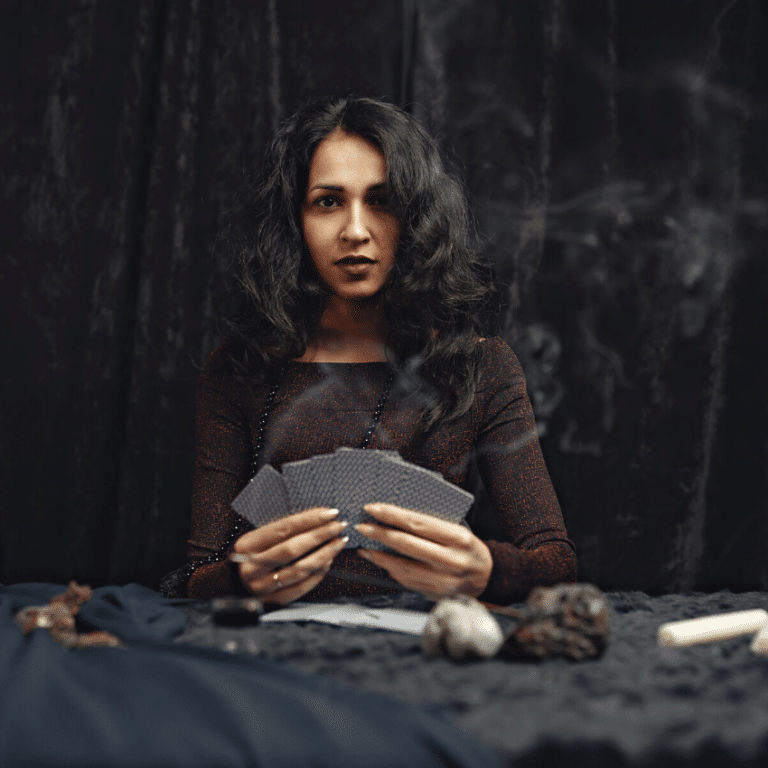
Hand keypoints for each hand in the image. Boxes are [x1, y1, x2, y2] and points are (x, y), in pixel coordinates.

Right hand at [233, 508, 347, 604]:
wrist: (233, 584)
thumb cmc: (253, 555)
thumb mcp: (257, 538)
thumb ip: (281, 530)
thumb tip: (318, 518)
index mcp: (247, 545)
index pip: (283, 528)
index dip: (309, 519)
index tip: (329, 513)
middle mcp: (252, 566)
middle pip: (292, 549)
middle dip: (320, 535)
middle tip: (339, 526)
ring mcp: (262, 586)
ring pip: (299, 569)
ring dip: (324, 554)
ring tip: (338, 543)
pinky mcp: (273, 601)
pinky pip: (301, 587)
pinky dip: (317, 574)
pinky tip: (328, 561)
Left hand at [355, 503, 492, 599]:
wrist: (488, 577)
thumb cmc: (469, 548)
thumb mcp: (459, 529)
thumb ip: (433, 524)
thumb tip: (397, 514)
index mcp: (458, 538)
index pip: (418, 523)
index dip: (392, 515)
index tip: (374, 508)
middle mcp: (451, 560)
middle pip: (407, 544)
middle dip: (380, 533)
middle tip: (362, 526)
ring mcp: (444, 580)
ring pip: (403, 566)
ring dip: (379, 554)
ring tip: (365, 544)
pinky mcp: (436, 593)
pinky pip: (407, 580)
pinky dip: (390, 569)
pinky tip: (379, 559)